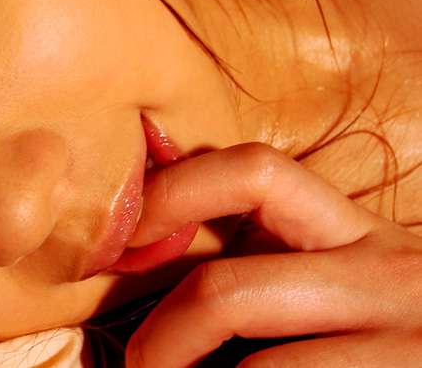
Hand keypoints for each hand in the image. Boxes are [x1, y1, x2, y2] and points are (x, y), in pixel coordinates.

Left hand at [124, 143, 421, 367]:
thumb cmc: (394, 335)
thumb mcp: (347, 282)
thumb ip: (273, 259)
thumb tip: (147, 252)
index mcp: (358, 233)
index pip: (253, 171)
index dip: (170, 194)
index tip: (122, 240)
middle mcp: (390, 275)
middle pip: (227, 289)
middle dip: (159, 341)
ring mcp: (408, 345)